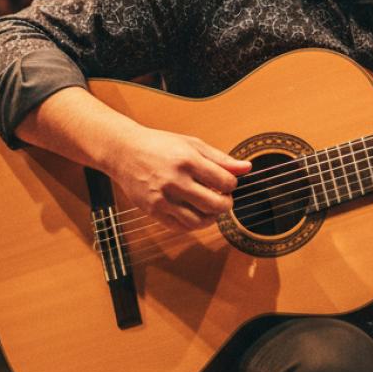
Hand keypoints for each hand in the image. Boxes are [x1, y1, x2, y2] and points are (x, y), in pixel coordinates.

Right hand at [110, 125, 251, 232]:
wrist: (125, 151)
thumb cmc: (161, 145)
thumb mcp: (193, 144)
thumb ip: (221, 158)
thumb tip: (248, 168)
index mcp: (187, 160)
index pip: (224, 181)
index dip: (232, 185)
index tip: (227, 183)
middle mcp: (174, 180)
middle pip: (214, 204)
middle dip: (226, 204)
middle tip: (225, 200)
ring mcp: (162, 197)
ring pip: (198, 221)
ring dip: (211, 218)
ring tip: (211, 208)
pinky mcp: (152, 210)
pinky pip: (179, 227)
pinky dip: (193, 224)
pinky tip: (195, 214)